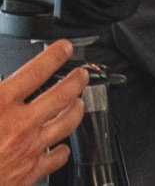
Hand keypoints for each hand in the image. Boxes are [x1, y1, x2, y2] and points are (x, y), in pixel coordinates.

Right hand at [0, 40, 89, 185]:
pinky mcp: (30, 171)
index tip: (64, 48)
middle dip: (77, 80)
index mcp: (0, 103)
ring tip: (78, 102)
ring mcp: (29, 148)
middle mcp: (20, 124)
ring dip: (76, 109)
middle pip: (63, 94)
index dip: (56, 55)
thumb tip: (0, 80)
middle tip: (81, 74)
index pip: (37, 70)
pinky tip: (61, 145)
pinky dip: (62, 149)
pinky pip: (57, 156)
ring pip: (68, 122)